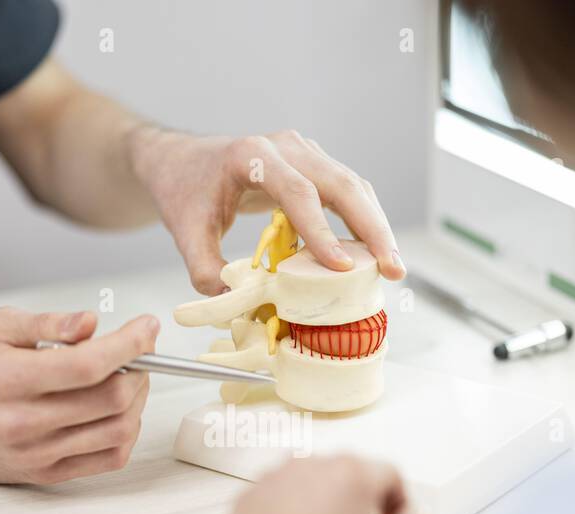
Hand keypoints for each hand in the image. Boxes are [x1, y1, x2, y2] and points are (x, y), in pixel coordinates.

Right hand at [0, 307, 157, 483]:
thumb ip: (47, 324)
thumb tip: (91, 322)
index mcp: (12, 378)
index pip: (90, 364)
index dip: (131, 344)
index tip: (147, 327)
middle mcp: (25, 421)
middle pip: (112, 399)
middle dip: (139, 370)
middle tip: (138, 354)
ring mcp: (36, 452)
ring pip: (117, 431)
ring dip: (136, 402)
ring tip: (127, 380)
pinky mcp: (43, 474)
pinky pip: (106, 460)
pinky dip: (124, 433)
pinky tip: (116, 412)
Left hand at [131, 127, 406, 294]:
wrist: (182, 162)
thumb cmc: (184, 193)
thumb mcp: (186, 234)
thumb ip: (207, 272)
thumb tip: (240, 305)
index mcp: (252, 156)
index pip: (297, 192)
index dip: (322, 231)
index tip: (341, 267)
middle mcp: (285, 147)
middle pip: (341, 183)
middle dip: (371, 228)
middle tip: (392, 268)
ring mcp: (304, 152)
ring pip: (353, 186)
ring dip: (376, 226)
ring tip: (393, 267)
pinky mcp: (313, 165)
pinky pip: (347, 192)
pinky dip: (364, 222)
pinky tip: (373, 255)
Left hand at [217, 455, 424, 513]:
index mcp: (349, 474)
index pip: (388, 475)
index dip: (398, 505)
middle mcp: (308, 464)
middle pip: (349, 472)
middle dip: (361, 500)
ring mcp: (271, 479)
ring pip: (312, 479)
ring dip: (325, 501)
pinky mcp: (245, 499)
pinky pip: (279, 493)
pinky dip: (290, 510)